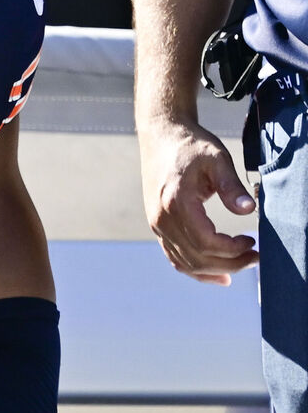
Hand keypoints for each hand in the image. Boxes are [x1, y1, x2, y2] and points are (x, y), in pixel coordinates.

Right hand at [139, 117, 257, 284]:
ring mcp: (157, 225)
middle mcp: (162, 219)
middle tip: (256, 257)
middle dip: (230, 263)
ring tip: (242, 264)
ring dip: (216, 270)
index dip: (232, 249)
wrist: (160, 137)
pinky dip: (196, 271)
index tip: (253, 241)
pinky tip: (219, 275)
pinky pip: (175, 258)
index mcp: (175, 203)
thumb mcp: (217, 159)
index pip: (205, 242)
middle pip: (197, 258)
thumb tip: (249, 210)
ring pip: (186, 263)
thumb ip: (232, 186)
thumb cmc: (190, 146)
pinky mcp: (158, 227)